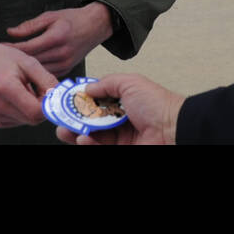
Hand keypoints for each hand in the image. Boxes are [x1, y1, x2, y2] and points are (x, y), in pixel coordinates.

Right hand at [0, 35, 56, 128]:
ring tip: (26, 89)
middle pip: (33, 119)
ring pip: (28, 121)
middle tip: (39, 88)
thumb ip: (46, 80)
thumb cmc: (4, 59)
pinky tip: (19, 96)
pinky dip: (25, 111)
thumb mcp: (29, 62)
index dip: (48, 105)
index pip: (35, 111)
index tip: (50, 93)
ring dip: (34, 108)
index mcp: (6, 88)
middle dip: (42, 106)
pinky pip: (20, 121)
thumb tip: (59, 97)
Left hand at [6, 3, 114, 76]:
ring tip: (9, 64)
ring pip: (38, 71)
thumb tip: (10, 32)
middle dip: (15, 59)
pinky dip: (35, 73)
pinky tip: (24, 70)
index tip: (0, 46)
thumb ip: (29, 26)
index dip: (12, 48)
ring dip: (23, 69)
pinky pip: (46, 74)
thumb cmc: (72, 19)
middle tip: (0, 57)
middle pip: (31, 61)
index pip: (28, 47)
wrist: (95, 26)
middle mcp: (61, 53)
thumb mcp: (50, 16)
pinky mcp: (66, 69)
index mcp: (56, 37)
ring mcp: (65, 63)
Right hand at [53, 73, 184, 144]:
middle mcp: (121, 120)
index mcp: (124, 102)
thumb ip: (106, 83)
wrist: (174, 129)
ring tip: (66, 129)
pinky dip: (88, 143)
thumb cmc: (158, 104)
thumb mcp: (130, 83)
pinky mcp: (121, 151)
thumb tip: (87, 87)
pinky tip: (82, 138)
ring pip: (92, 136)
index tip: (66, 102)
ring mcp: (121, 138)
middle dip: (74, 120)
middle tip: (60, 119)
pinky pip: (99, 147)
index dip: (81, 102)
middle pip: (91, 121)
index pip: (96, 102)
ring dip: (76, 132)